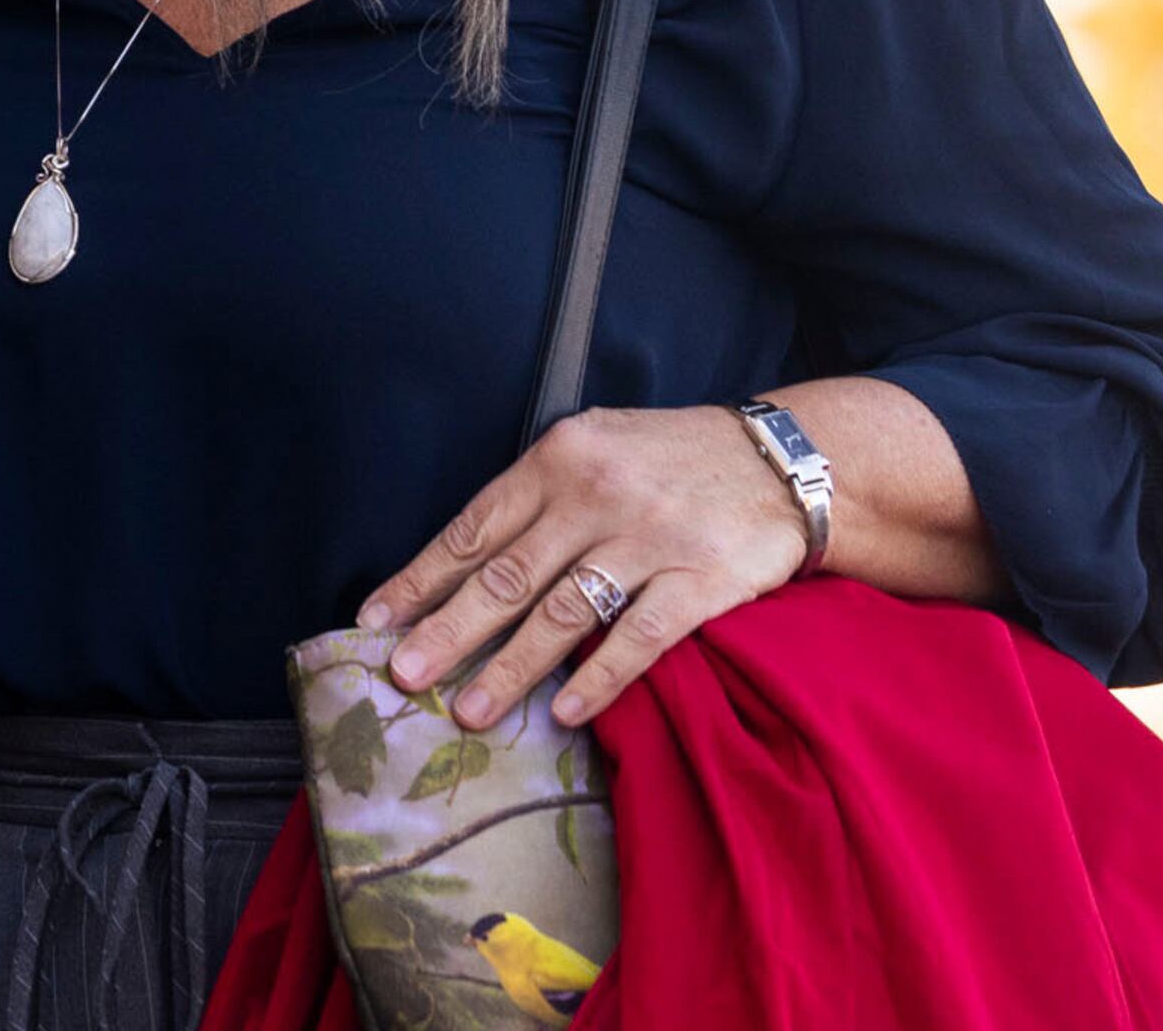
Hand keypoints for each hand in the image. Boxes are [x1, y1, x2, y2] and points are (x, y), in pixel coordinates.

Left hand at [359, 405, 808, 733]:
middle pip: (505, 575)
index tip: (375, 621)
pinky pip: (638, 638)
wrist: (788, 460)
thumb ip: (539, 497)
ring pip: (562, 613)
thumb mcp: (599, 449)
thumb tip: (464, 564)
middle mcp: (597, 494)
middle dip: (446, 632)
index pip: (474, 528)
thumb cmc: (674, 461)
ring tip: (467, 711)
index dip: (421, 579)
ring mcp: (650, 538)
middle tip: (402, 678)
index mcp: (560, 457)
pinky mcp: (702, 579)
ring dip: (508, 668)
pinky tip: (561, 713)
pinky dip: (597, 679)